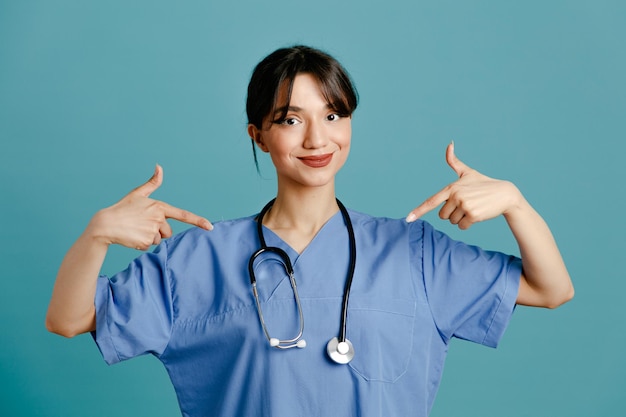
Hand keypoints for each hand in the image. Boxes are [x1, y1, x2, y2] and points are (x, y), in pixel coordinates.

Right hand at [88, 165, 212, 249]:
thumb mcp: (138, 194)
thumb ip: (152, 183)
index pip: (183, 215)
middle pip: (168, 231)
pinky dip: (142, 243)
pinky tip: (132, 236)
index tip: (210, 227)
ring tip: (136, 229)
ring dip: (149, 237)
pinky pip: (150, 246)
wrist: (106, 224)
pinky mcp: (146, 241)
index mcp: (159, 206)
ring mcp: (152, 231)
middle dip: (158, 230)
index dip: (198, 221)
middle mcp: (158, 219)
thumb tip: (159, 166)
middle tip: (141, 224)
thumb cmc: (123, 208)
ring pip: (159, 239)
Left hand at [406, 142, 522, 228]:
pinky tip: (477, 214)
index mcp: (451, 187)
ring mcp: (464, 205)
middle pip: (442, 215)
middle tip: (465, 205)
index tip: (408, 219)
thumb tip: (449, 143)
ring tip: (472, 208)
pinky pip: (462, 226)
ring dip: (461, 219)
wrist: (505, 194)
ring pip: (452, 221)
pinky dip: (468, 224)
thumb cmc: (484, 184)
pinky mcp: (473, 215)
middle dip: (452, 213)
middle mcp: (455, 196)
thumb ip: (454, 162)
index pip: (431, 201)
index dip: (419, 211)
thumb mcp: (467, 173)